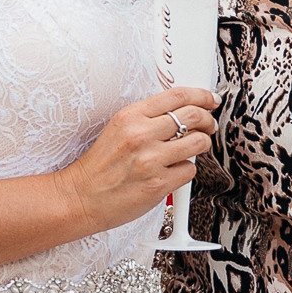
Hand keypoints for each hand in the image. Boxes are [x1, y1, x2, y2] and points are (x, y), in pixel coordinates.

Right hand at [59, 85, 217, 234]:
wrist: (81, 196)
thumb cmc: (99, 166)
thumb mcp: (118, 129)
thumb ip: (147, 119)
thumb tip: (181, 113)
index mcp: (130, 116)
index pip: (177, 95)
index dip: (201, 95)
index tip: (210, 99)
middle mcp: (141, 135)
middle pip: (193, 115)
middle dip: (208, 120)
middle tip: (209, 125)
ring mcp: (151, 160)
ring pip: (198, 143)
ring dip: (202, 144)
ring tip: (194, 148)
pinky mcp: (158, 184)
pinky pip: (190, 170)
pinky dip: (186, 170)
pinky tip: (174, 171)